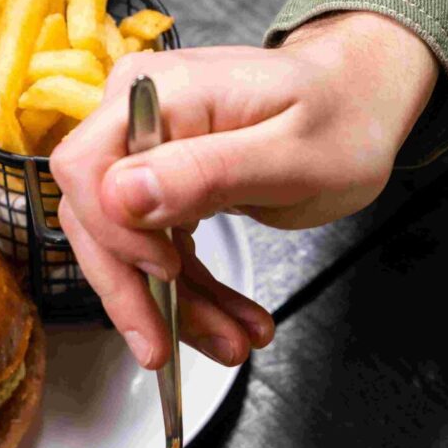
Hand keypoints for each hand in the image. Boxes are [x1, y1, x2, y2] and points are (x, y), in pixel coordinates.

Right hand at [51, 11, 438, 368]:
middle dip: (136, 294)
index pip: (87, 171)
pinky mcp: (166, 188)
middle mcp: (140, 120)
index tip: (163, 274)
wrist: (360, 104)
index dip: (114, 234)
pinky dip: (194, 296)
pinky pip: (161, 254)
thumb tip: (121, 196)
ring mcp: (150, 155)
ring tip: (231, 342)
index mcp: (163, 96)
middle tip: (166, 351)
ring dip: (176, 308)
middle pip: (98, 221)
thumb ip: (205, 171)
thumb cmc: (342, 117)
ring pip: (131, 251)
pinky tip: (233, 322)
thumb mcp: (290, 153)